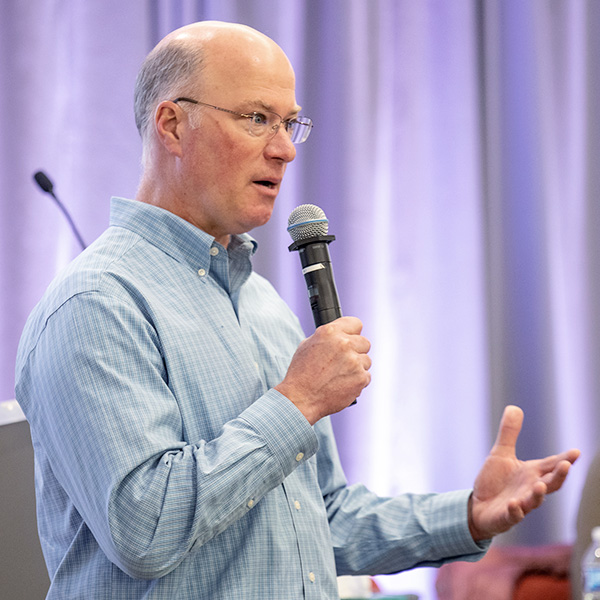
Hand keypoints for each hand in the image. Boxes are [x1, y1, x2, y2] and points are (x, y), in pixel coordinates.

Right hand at [275, 317, 371, 424]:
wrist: (301, 399)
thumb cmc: (301, 373)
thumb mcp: (307, 345)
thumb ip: (328, 337)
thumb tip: (341, 334)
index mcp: (330, 332)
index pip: (355, 323)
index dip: (352, 332)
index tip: (351, 339)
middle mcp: (344, 344)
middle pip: (365, 342)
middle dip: (356, 351)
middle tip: (343, 362)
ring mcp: (354, 361)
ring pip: (366, 360)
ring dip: (357, 367)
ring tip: (340, 376)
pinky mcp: (361, 378)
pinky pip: (366, 376)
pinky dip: (357, 381)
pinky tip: (343, 384)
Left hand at [468, 405, 579, 540]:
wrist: (478, 506)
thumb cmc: (495, 481)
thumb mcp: (500, 453)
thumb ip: (509, 433)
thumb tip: (515, 407)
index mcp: (531, 473)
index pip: (551, 465)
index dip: (564, 459)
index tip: (576, 452)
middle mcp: (529, 489)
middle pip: (550, 483)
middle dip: (559, 475)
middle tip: (566, 465)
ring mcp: (520, 504)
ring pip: (534, 501)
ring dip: (538, 495)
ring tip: (539, 486)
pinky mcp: (506, 516)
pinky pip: (513, 515)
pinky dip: (515, 511)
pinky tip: (514, 504)